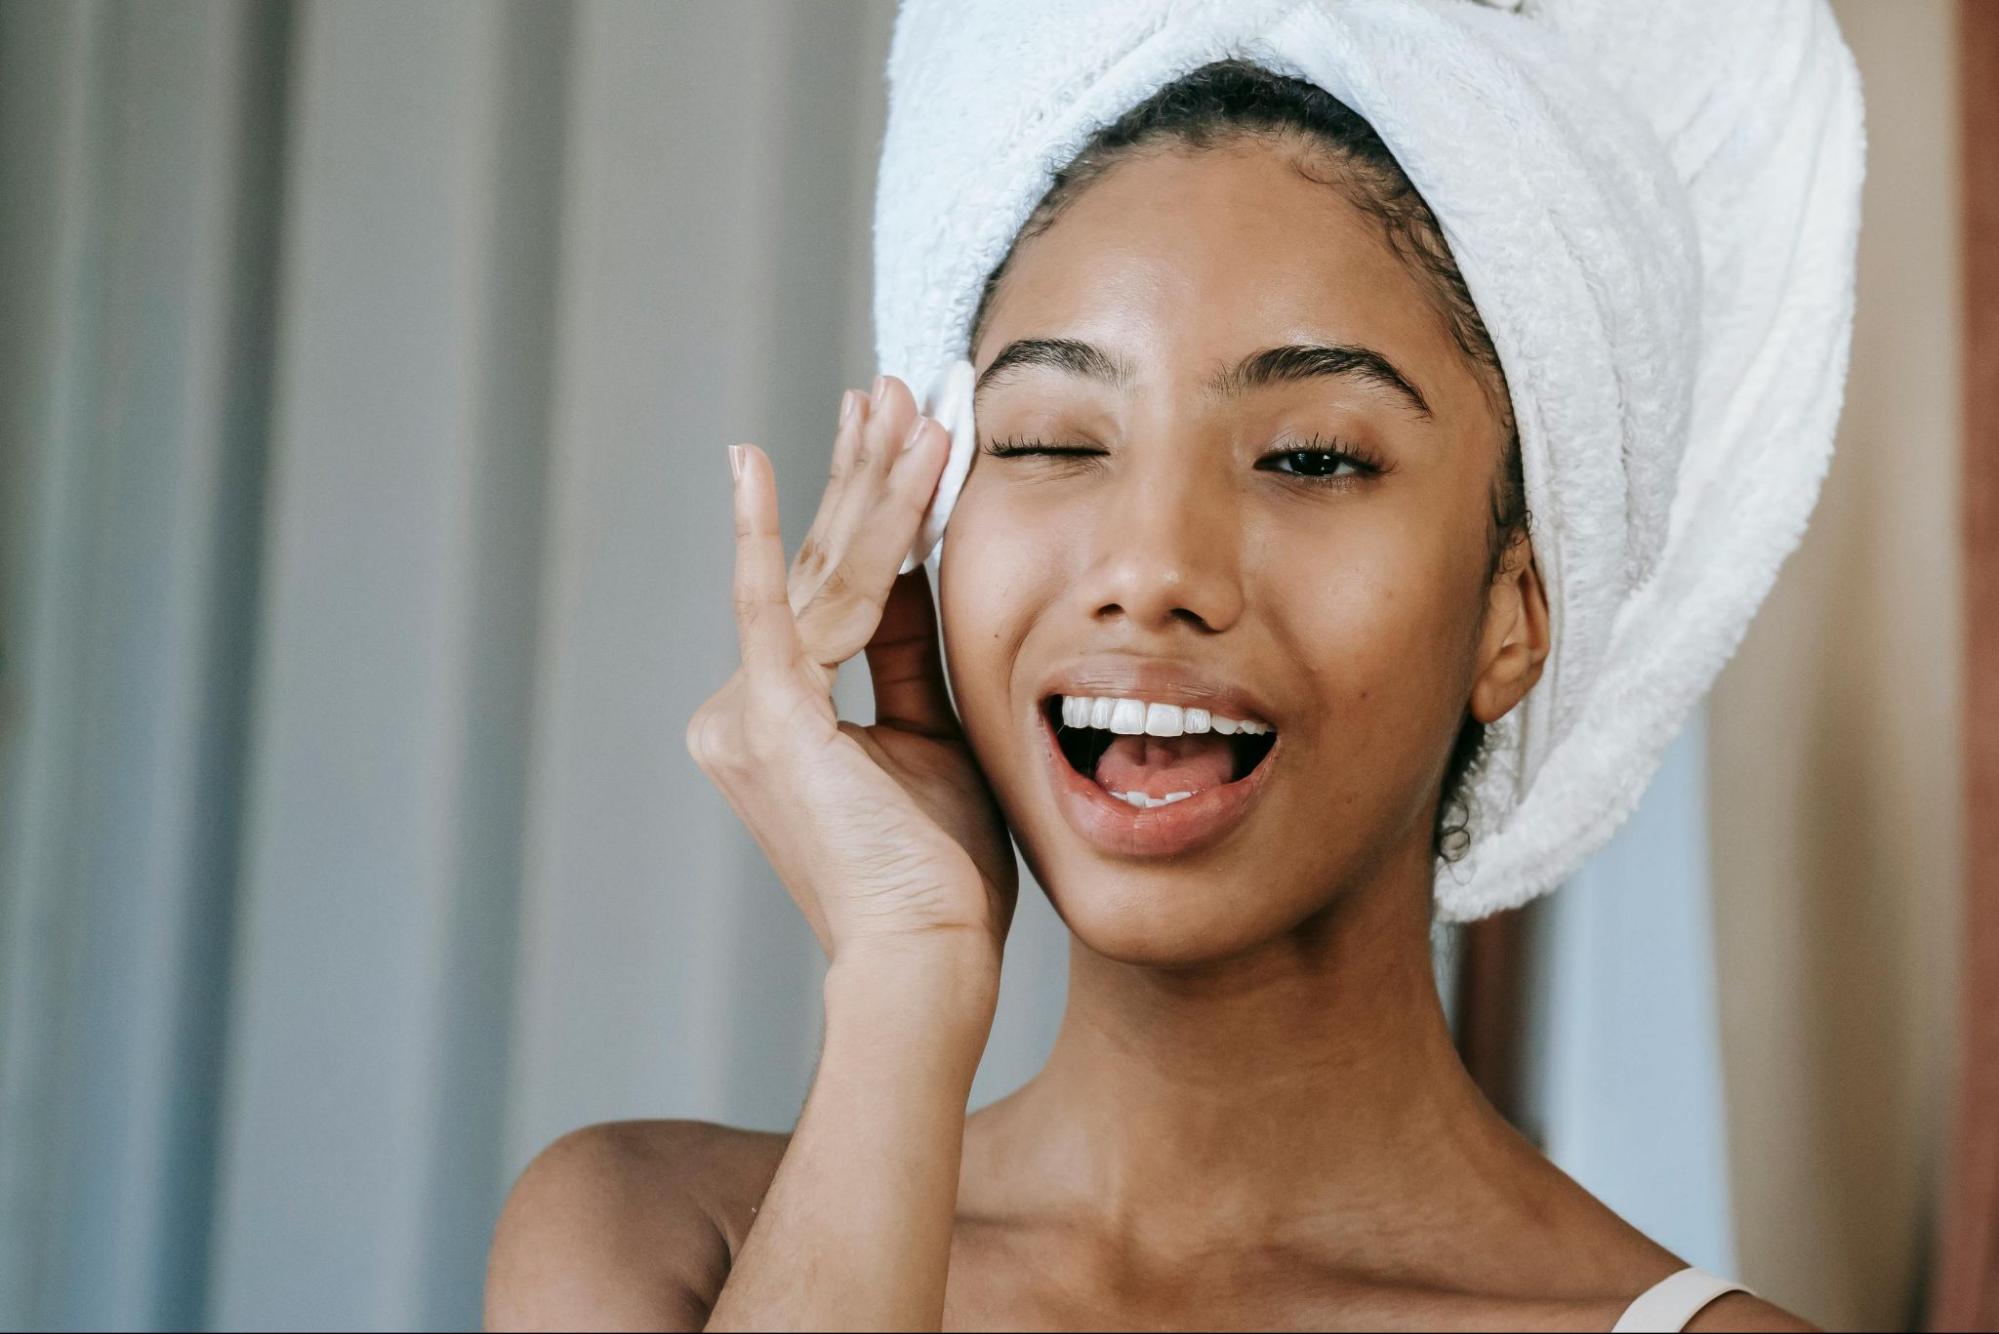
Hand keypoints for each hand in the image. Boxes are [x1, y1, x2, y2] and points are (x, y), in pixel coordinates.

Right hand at [687, 377, 1016, 980]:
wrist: (928, 960)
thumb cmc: (939, 873)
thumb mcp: (933, 734)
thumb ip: (910, 651)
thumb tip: (914, 563)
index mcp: (782, 719)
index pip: (838, 593)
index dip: (875, 514)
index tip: (899, 440)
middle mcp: (744, 711)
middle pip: (821, 567)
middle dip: (859, 472)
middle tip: (884, 387)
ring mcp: (748, 714)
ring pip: (824, 574)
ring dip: (868, 482)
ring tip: (898, 400)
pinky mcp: (766, 719)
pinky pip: (775, 607)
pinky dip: (767, 533)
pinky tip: (752, 462)